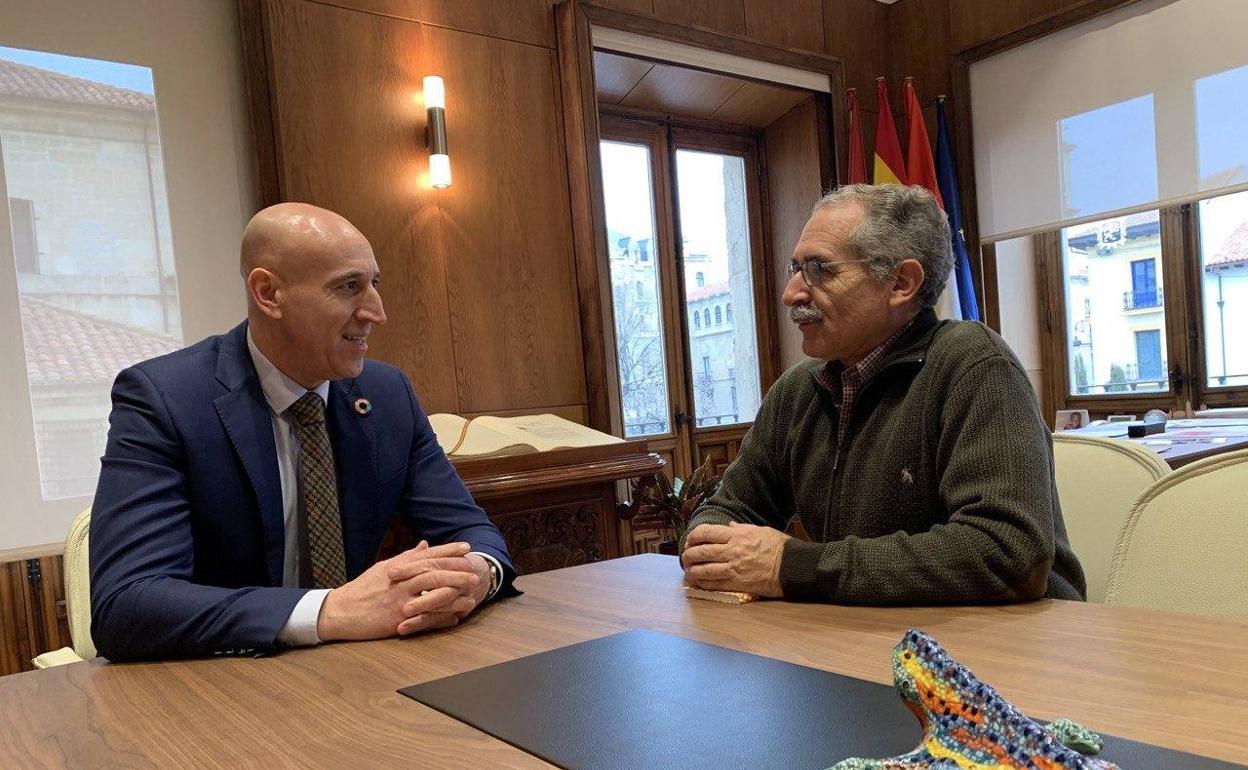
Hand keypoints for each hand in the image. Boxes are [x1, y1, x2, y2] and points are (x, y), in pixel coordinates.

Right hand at [316, 541, 479, 640]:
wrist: (341, 612)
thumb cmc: (363, 589)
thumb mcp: (383, 568)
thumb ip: (407, 557)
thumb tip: (425, 545)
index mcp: (398, 567)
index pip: (427, 556)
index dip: (448, 551)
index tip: (466, 547)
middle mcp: (400, 581)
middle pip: (433, 573)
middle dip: (456, 571)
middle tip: (474, 572)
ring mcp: (399, 600)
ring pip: (431, 593)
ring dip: (454, 594)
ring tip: (471, 594)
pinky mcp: (397, 619)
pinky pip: (424, 618)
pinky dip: (441, 617)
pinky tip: (455, 617)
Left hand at [681, 521, 789, 596]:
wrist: (791, 566)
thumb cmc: (778, 547)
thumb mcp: (759, 530)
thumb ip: (740, 528)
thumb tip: (729, 525)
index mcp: (736, 535)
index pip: (706, 533)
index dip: (693, 536)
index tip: (689, 540)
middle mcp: (732, 551)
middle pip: (701, 552)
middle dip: (688, 554)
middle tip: (685, 557)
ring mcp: (733, 568)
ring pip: (704, 570)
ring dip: (692, 570)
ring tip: (688, 570)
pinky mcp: (737, 584)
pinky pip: (714, 584)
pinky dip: (702, 583)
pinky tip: (698, 582)